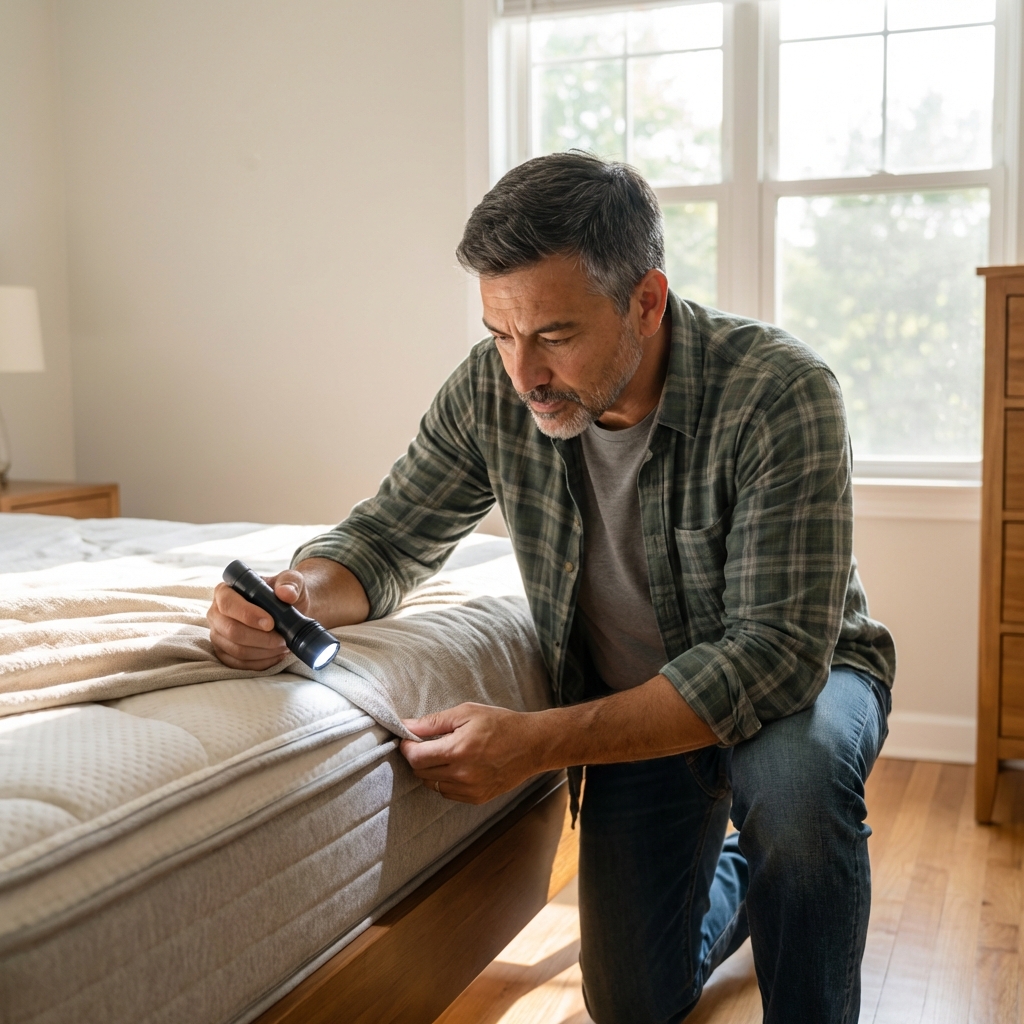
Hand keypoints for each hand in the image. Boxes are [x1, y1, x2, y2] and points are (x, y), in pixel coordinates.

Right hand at [207, 569, 310, 670]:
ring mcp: (218, 635)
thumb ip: (290, 582)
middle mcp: (216, 613)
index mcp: (225, 591)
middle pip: (232, 631)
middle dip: (261, 639)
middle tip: (282, 639)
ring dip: (264, 651)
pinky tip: (277, 655)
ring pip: (237, 650)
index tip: (271, 623)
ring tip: (283, 646)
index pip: (228, 604)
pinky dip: (261, 662)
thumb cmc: (284, 592)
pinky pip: (239, 664)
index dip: (248, 615)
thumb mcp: (291, 581)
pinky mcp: (224, 653)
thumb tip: (286, 594)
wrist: (288, 610)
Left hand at [399, 703, 544, 803]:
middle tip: (426, 744)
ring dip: (431, 770)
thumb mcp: (466, 713)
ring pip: (433, 784)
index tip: (407, 739)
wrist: (532, 745)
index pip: (415, 757)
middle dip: (418, 757)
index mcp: (457, 750)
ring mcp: (470, 789)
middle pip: (421, 772)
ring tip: (444, 754)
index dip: (406, 747)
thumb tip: (406, 725)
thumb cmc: (500, 724)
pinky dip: (446, 781)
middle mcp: (462, 774)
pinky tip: (457, 766)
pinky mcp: (477, 798)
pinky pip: (448, 793)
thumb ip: (434, 722)